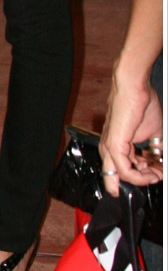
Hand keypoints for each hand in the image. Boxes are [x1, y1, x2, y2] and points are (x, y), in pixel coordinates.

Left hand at [99, 70, 163, 193]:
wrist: (134, 88)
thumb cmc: (141, 104)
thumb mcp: (154, 134)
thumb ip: (158, 151)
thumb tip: (163, 167)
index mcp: (118, 146)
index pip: (127, 170)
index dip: (146, 176)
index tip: (160, 172)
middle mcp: (109, 148)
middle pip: (117, 179)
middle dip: (141, 182)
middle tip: (157, 177)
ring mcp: (109, 148)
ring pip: (121, 177)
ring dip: (144, 180)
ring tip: (158, 174)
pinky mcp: (113, 146)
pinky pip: (125, 171)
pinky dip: (140, 176)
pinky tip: (152, 173)